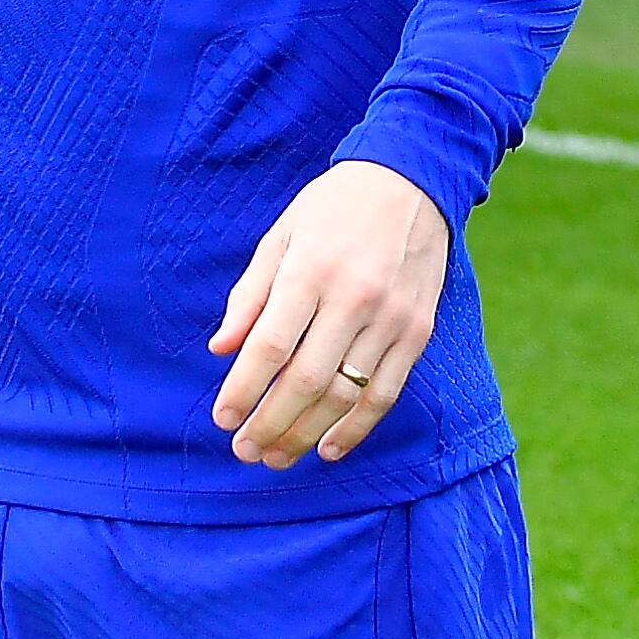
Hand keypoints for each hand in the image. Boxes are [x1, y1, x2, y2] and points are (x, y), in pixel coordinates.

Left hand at [209, 159, 449, 467]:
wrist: (412, 181)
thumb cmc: (333, 208)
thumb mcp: (281, 235)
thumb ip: (250, 295)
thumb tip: (221, 350)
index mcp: (311, 269)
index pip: (271, 346)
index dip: (243, 389)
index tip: (222, 418)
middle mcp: (354, 297)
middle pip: (306, 380)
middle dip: (269, 423)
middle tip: (243, 450)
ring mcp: (391, 318)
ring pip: (345, 394)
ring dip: (306, 434)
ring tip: (276, 456)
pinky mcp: (418, 331)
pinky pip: (386, 393)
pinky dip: (356, 428)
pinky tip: (328, 447)